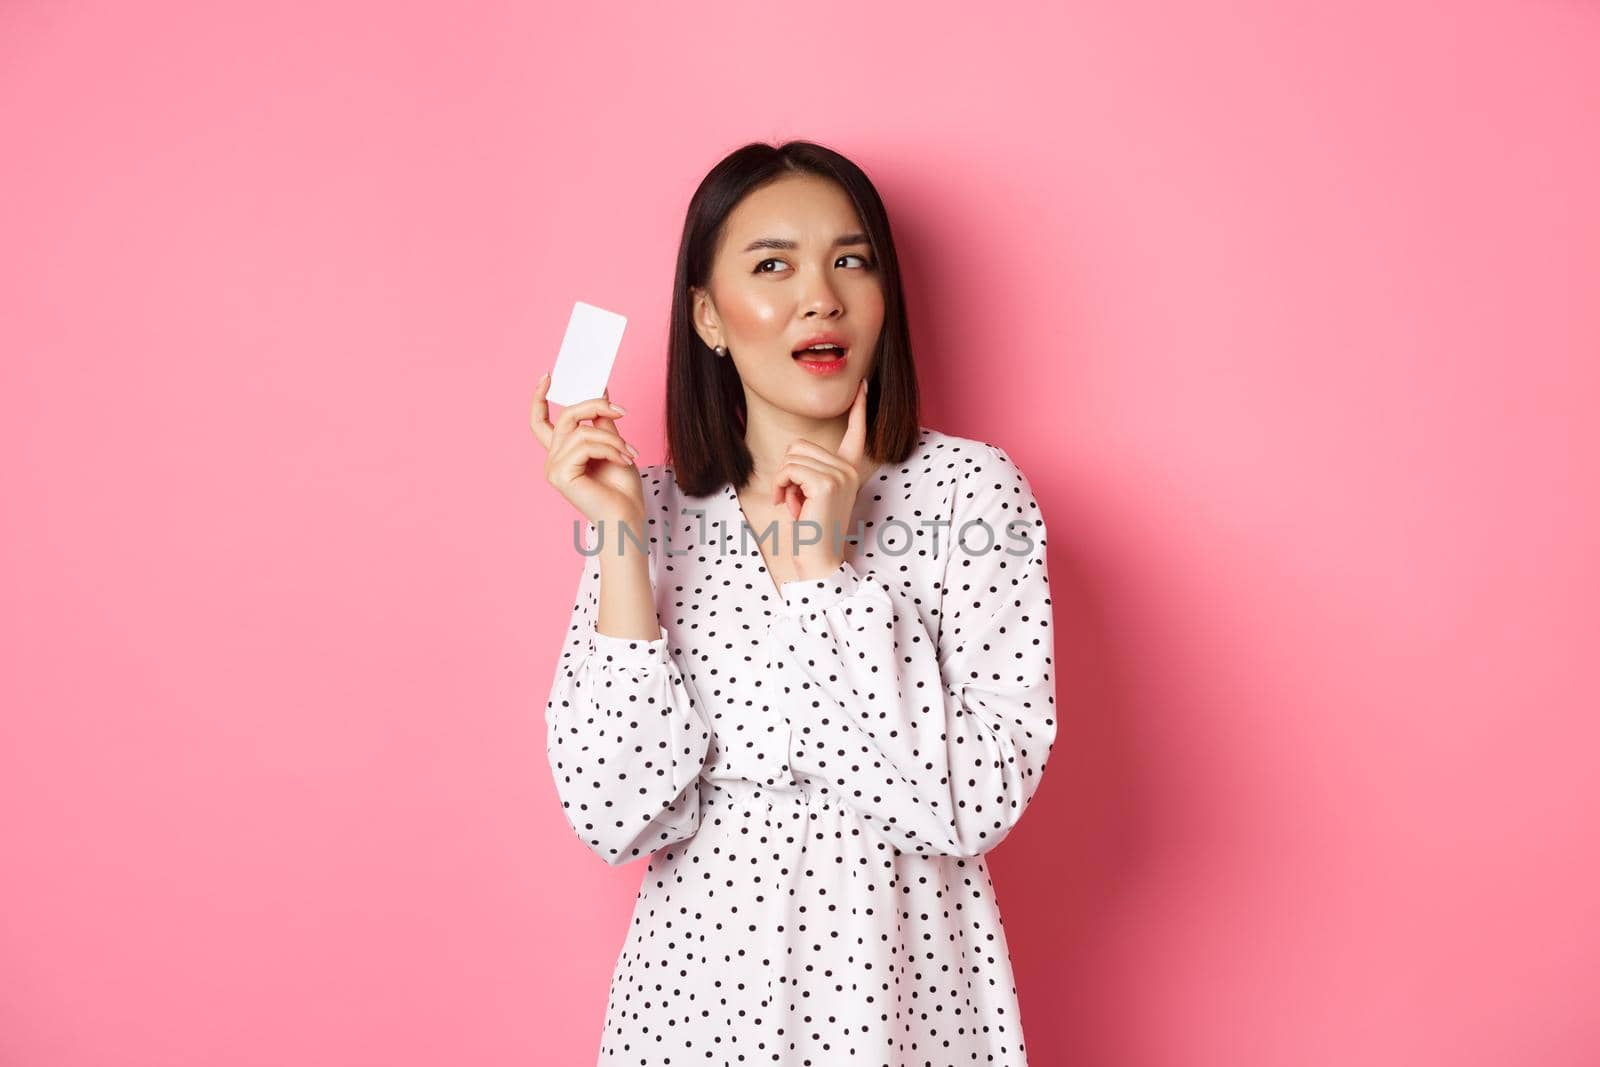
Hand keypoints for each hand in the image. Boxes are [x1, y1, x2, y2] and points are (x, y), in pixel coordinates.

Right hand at [530, 376, 643, 525]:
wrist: (627, 517)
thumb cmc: (621, 488)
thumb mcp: (613, 445)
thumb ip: (602, 421)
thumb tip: (600, 392)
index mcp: (562, 452)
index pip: (540, 421)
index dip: (539, 398)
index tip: (548, 376)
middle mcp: (553, 458)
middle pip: (566, 417)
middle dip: (594, 407)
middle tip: (621, 412)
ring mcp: (553, 467)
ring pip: (581, 431)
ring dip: (612, 439)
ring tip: (629, 453)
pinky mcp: (560, 475)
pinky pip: (584, 445)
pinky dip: (609, 449)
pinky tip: (623, 460)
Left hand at [772, 378, 870, 580]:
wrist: (818, 560)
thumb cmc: (810, 531)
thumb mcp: (811, 494)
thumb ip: (809, 472)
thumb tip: (796, 454)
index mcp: (849, 470)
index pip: (856, 432)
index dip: (859, 409)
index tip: (864, 386)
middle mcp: (849, 469)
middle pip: (799, 445)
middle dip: (787, 472)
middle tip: (796, 500)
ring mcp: (841, 474)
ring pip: (792, 457)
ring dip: (783, 482)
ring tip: (795, 505)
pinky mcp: (827, 483)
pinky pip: (789, 470)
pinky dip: (781, 488)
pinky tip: (790, 506)